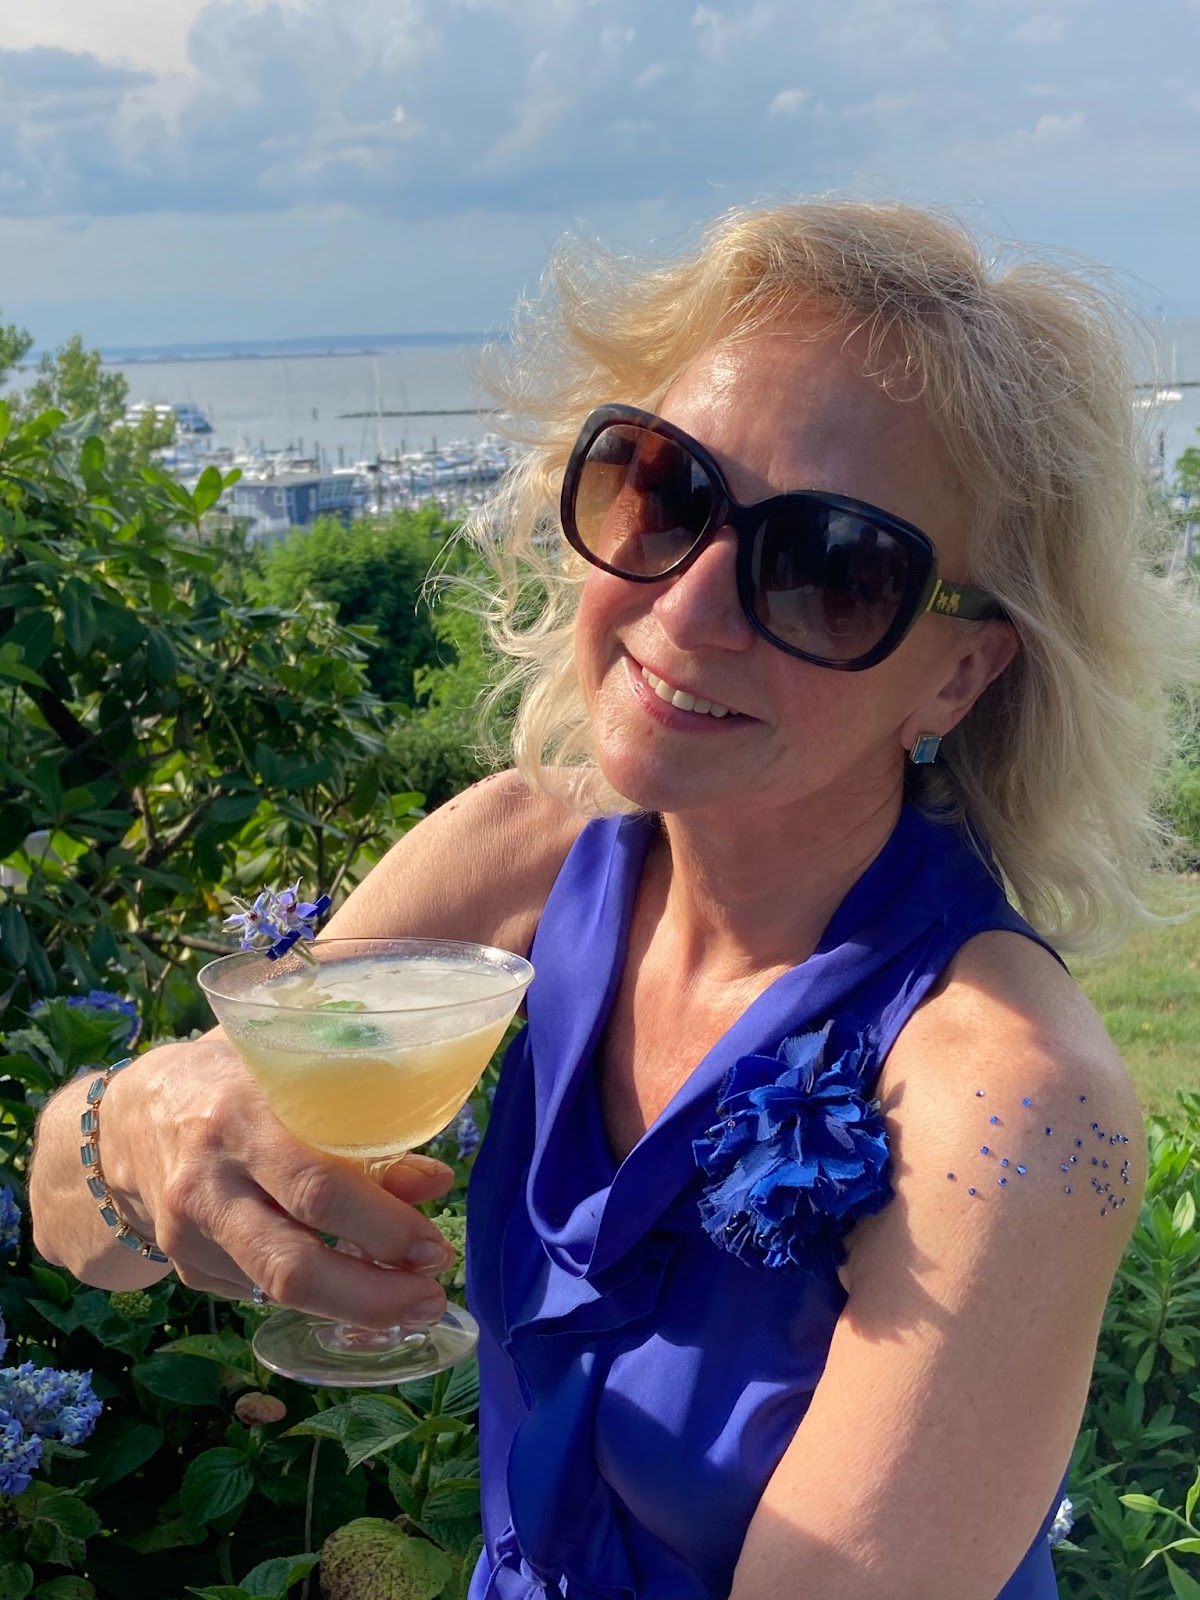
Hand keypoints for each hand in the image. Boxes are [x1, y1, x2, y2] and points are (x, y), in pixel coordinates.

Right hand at [100, 1033, 457, 1328]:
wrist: (129, 1118)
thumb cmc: (234, 1081)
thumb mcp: (293, 1079)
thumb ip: (361, 1126)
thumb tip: (434, 1182)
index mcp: (242, 1114)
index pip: (316, 1186)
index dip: (381, 1227)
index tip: (433, 1247)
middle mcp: (208, 1179)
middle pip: (292, 1263)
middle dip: (372, 1293)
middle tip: (430, 1296)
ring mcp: (189, 1230)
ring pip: (274, 1291)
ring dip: (352, 1306)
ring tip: (408, 1304)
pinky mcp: (185, 1264)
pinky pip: (259, 1290)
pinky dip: (314, 1295)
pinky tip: (350, 1283)